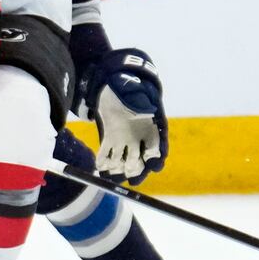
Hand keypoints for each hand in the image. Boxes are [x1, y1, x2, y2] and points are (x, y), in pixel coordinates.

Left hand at [86, 48, 165, 183]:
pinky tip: (99, 168)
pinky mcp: (110, 138)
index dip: (158, 155)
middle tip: (134, 177)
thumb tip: (146, 111)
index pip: (159, 143)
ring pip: (126, 158)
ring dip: (120, 168)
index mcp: (151, 124)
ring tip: (114, 176)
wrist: (112, 82)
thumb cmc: (128, 83)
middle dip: (139, 168)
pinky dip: (104, 160)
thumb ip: (139, 98)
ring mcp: (125, 138)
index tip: (156, 165)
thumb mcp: (133, 87)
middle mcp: (140, 135)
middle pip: (143, 157)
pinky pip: (108, 152)